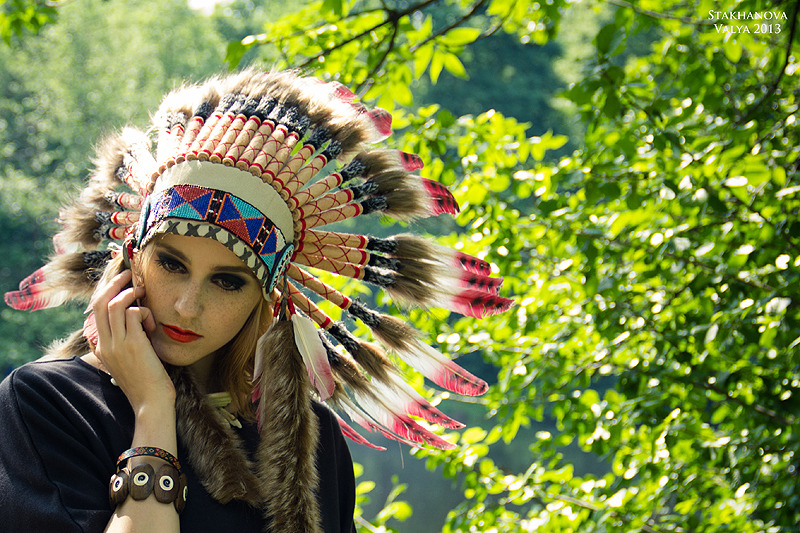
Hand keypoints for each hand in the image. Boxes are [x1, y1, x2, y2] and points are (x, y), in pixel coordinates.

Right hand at [91, 269, 174, 412]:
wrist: (150, 403)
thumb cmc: (146, 382)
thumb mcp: (129, 360)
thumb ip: (126, 342)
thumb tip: (135, 319)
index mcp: (102, 347)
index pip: (95, 311)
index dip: (106, 292)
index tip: (120, 284)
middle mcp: (105, 343)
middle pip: (99, 302)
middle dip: (114, 283)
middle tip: (129, 275)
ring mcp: (117, 343)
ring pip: (115, 303)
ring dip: (131, 293)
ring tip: (143, 294)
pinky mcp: (133, 343)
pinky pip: (134, 312)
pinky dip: (144, 311)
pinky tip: (151, 324)